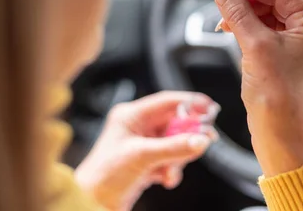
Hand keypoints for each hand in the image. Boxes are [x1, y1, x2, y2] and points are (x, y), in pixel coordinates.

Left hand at [74, 91, 218, 210]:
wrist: (92, 204)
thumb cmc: (104, 176)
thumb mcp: (142, 157)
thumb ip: (174, 147)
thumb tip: (200, 140)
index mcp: (131, 116)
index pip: (167, 102)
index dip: (190, 103)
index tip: (210, 108)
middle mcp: (136, 126)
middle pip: (174, 123)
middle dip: (187, 136)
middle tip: (204, 141)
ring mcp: (141, 144)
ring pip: (174, 142)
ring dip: (178, 157)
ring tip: (171, 171)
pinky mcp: (145, 161)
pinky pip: (169, 158)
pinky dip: (172, 169)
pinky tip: (166, 179)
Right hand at [210, 0, 302, 176]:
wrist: (284, 137)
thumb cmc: (280, 98)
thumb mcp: (254, 46)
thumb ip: (237, 12)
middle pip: (276, 0)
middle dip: (246, 0)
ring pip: (271, 14)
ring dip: (246, 14)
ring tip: (223, 20)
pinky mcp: (296, 53)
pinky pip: (271, 30)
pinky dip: (251, 27)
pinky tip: (232, 29)